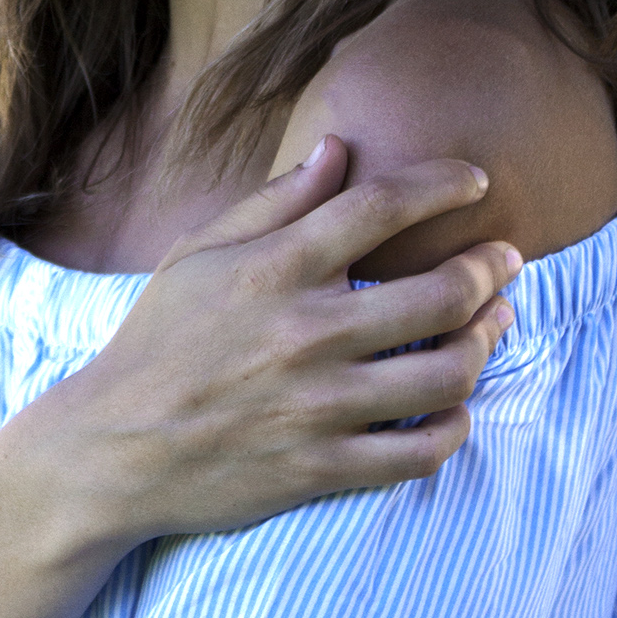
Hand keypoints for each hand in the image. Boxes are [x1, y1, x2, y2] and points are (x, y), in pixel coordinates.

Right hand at [48, 138, 518, 550]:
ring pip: (445, 375)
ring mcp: (318, 406)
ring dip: (486, 343)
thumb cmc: (156, 343)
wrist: (111, 450)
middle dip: (489, 269)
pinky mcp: (322, 468)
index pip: (381, 207)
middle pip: (439, 293)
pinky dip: (453, 428)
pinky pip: (419, 453)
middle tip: (506, 260)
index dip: (442, 186)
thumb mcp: (197, 255)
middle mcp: (305, 333)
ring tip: (494, 325)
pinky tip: (455, 408)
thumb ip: (274, 203)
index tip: (475, 181)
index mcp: (273, 270)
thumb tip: (339, 148)